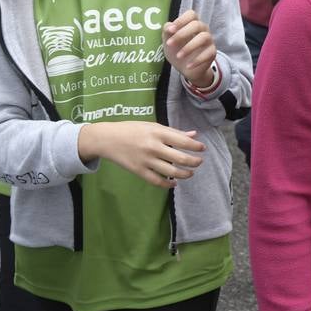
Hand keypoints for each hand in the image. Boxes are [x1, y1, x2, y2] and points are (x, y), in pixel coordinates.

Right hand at [77, 121, 204, 187]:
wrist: (108, 139)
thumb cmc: (132, 130)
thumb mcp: (153, 126)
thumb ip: (173, 132)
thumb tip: (194, 135)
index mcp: (157, 133)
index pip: (183, 141)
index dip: (196, 147)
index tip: (203, 149)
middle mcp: (153, 147)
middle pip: (180, 159)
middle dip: (194, 162)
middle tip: (199, 162)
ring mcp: (146, 160)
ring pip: (171, 172)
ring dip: (185, 174)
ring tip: (190, 173)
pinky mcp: (139, 171)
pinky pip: (157, 181)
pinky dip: (168, 184)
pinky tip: (174, 183)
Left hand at [164, 9, 217, 86]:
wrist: (185, 68)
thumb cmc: (177, 50)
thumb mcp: (168, 41)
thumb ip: (167, 32)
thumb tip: (169, 26)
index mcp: (192, 23)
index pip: (191, 14)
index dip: (181, 20)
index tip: (170, 30)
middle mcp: (203, 29)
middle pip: (197, 25)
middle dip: (182, 34)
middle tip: (169, 44)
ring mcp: (209, 40)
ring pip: (204, 37)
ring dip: (189, 47)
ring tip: (178, 56)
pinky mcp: (212, 52)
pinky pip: (208, 53)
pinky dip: (197, 60)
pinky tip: (188, 66)